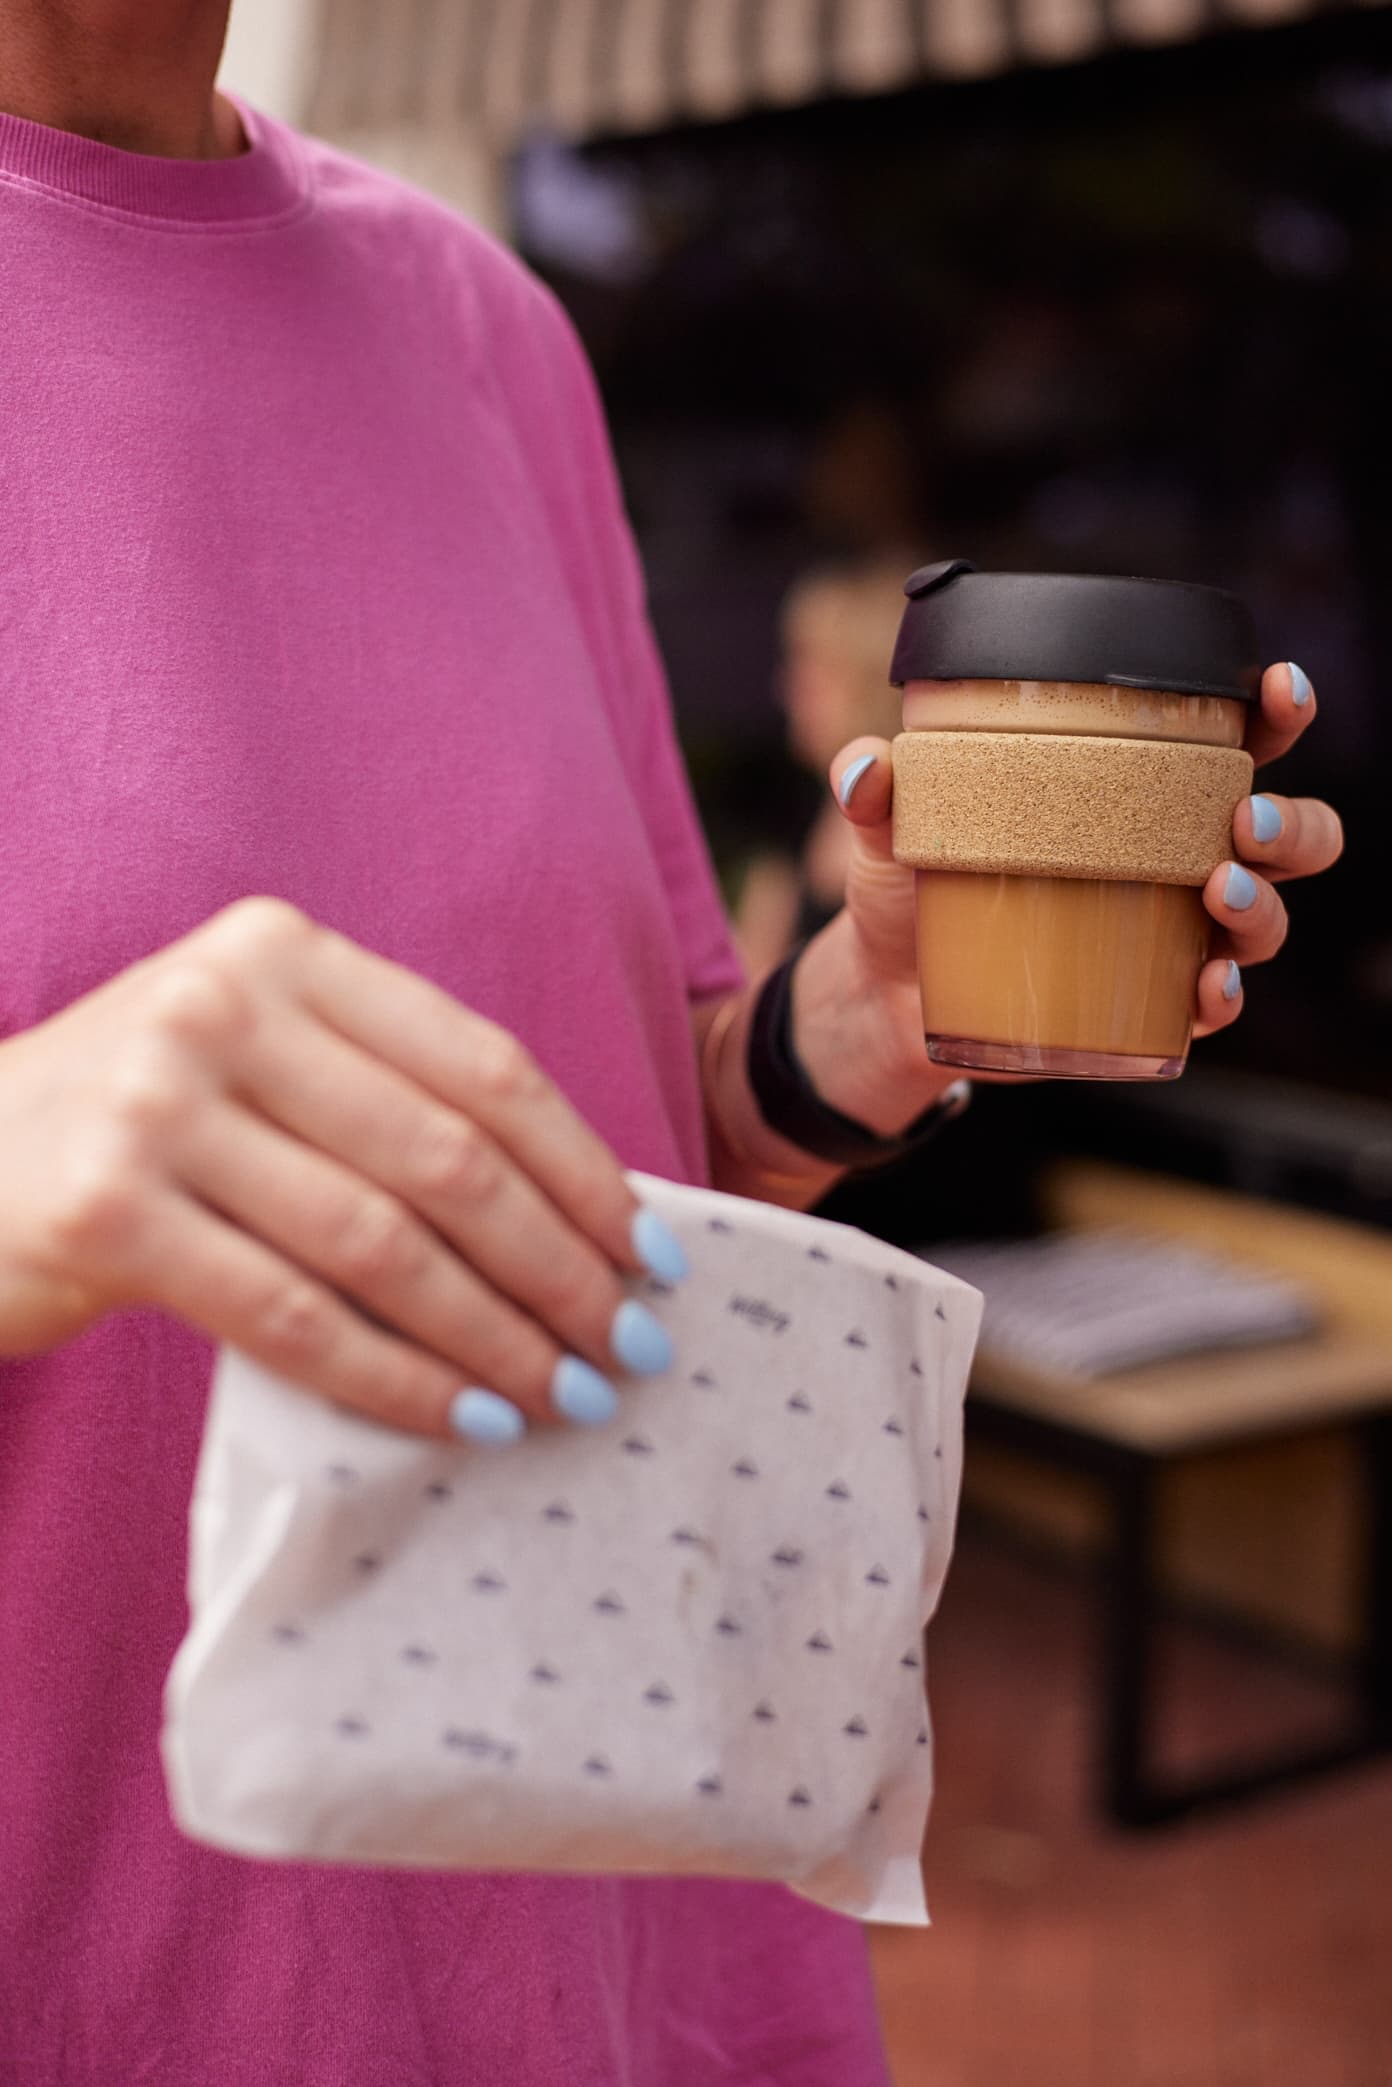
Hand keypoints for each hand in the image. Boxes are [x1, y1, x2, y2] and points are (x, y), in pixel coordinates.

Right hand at [0, 900, 686, 1440]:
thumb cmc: (136, 1130)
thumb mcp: (255, 1062)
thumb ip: (383, 1098)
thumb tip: (580, 1220)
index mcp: (284, 950)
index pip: (481, 1065)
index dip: (583, 1169)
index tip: (652, 1255)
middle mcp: (221, 1005)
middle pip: (449, 1157)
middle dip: (560, 1267)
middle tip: (630, 1349)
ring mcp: (153, 1103)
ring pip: (382, 1244)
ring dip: (495, 1336)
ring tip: (566, 1397)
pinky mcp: (103, 1214)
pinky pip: (291, 1318)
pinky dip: (396, 1380)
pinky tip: (462, 1420)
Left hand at [827, 660, 1342, 1059]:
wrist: (885, 991)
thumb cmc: (912, 882)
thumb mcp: (887, 829)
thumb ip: (874, 787)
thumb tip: (866, 768)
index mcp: (1137, 792)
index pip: (1231, 741)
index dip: (1275, 712)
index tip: (1277, 689)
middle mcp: (1173, 858)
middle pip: (1284, 835)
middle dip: (1289, 824)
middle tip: (1242, 823)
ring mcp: (1169, 935)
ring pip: (1265, 919)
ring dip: (1262, 907)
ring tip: (1219, 890)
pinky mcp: (1146, 1004)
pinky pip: (1213, 1003)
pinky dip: (1221, 994)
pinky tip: (1205, 984)